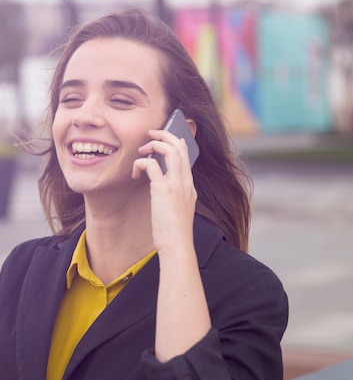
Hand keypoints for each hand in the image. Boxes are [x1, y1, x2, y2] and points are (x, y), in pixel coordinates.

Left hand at [132, 129, 196, 253]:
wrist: (177, 245)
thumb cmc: (175, 233)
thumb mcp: (179, 210)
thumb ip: (176, 197)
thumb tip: (163, 190)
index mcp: (190, 186)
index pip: (187, 155)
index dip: (176, 142)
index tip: (165, 139)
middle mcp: (185, 182)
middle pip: (180, 147)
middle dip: (164, 135)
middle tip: (151, 134)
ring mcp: (176, 184)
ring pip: (169, 150)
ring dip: (154, 144)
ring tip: (142, 150)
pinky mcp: (163, 189)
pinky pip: (152, 165)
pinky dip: (141, 163)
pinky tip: (135, 173)